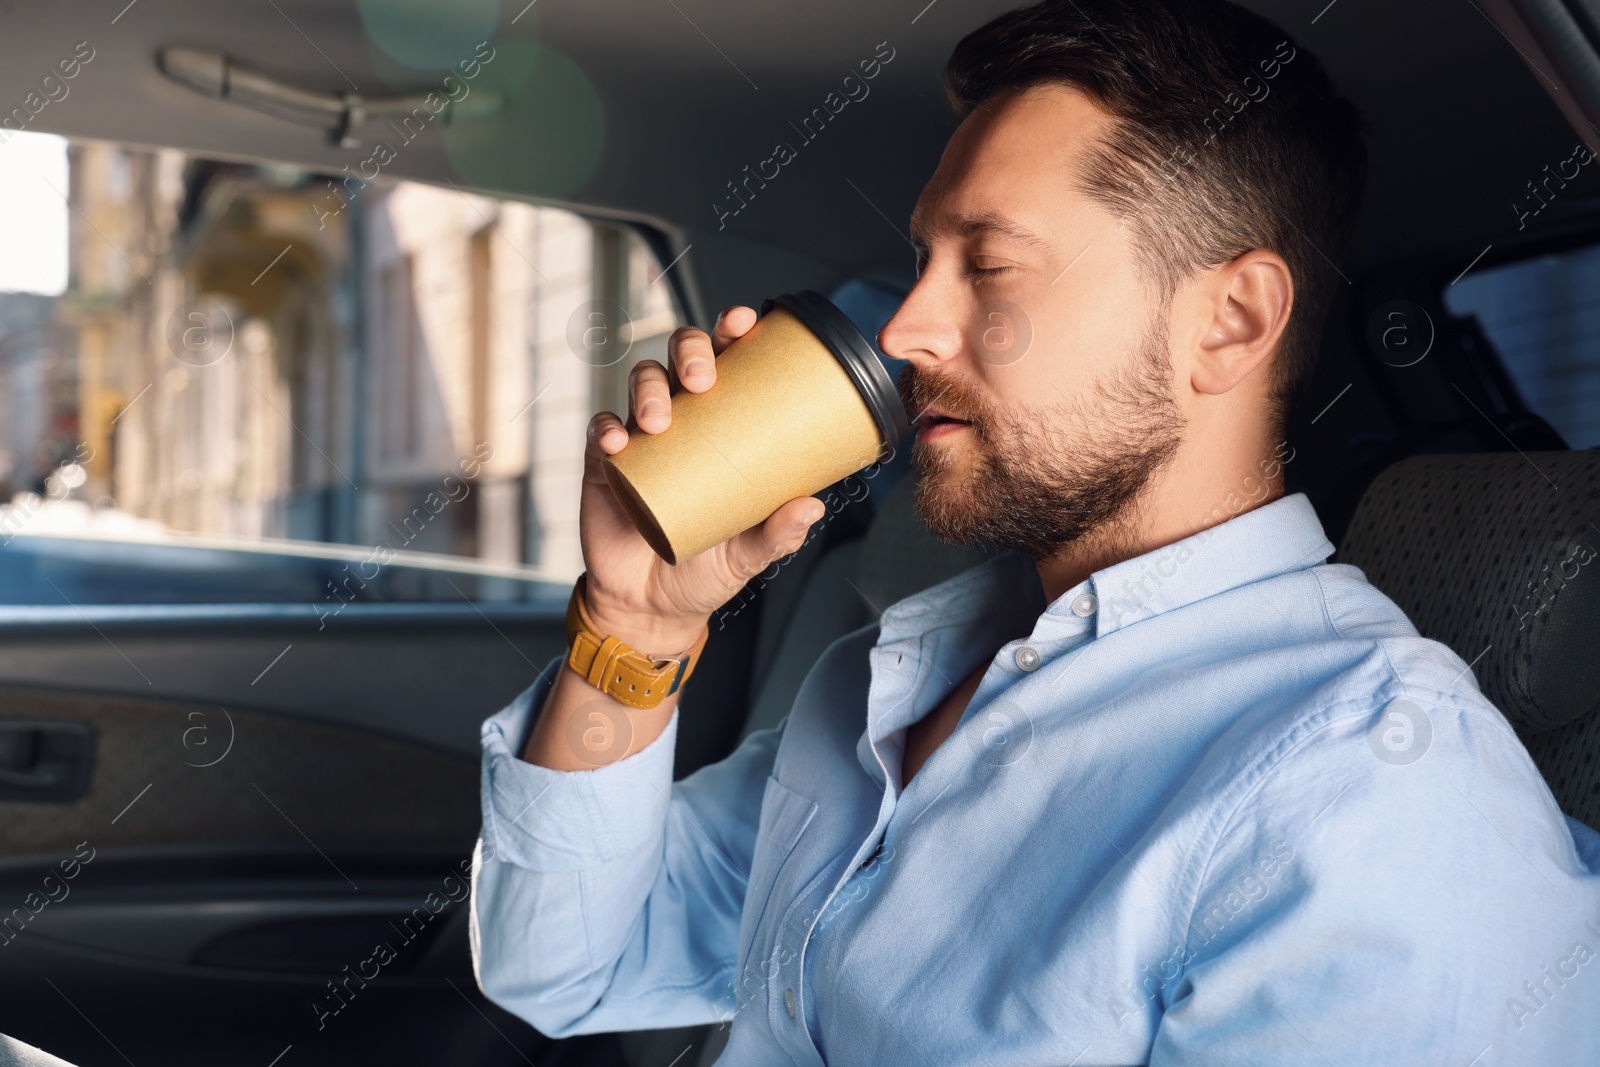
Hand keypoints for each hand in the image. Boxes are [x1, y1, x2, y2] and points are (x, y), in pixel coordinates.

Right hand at [578, 306, 825, 652]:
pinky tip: (618, 442)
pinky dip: (607, 428)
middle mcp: (683, 420)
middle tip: (701, 379)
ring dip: (648, 390)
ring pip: (639, 383)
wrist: (653, 606)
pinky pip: (601, 430)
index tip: (744, 321)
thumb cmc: (706, 568)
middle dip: (690, 351)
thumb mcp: (749, 553)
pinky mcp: (606, 463)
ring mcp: (643, 437)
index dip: (733, 331)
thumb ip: (778, 533)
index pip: (729, 362)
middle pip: (680, 356)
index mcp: (723, 425)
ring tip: (659, 421)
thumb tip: (812, 506)